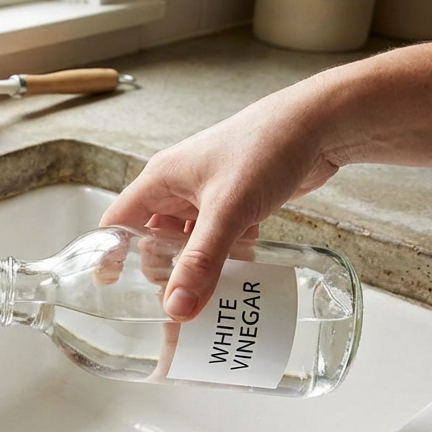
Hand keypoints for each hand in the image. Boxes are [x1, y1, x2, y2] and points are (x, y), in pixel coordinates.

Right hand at [100, 80, 341, 320]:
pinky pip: (218, 238)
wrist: (321, 124)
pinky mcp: (234, 201)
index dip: (110, 254)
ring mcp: (207, 194)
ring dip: (197, 266)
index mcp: (161, 179)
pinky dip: (225, 255)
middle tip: (173, 303)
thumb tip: (176, 307)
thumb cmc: (266, 148)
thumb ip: (202, 261)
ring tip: (206, 296)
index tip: (112, 288)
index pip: (117, 221)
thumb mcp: (228, 209)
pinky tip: (241, 268)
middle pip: (153, 238)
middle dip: (162, 270)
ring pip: (188, 241)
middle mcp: (178, 187)